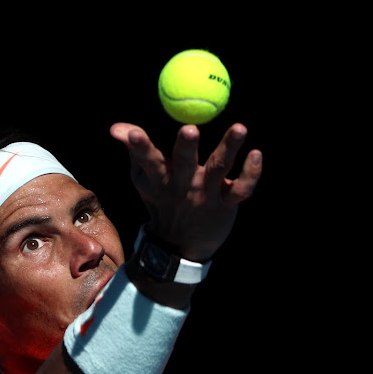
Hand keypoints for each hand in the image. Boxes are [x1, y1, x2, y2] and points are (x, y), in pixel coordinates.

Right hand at [110, 122, 261, 261]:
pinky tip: (256, 154)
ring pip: (220, 168)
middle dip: (186, 147)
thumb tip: (116, 128)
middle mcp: (184, 186)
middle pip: (185, 163)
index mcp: (162, 179)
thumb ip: (135, 151)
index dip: (140, 147)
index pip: (149, 160)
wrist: (180, 246)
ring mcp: (207, 195)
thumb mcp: (143, 180)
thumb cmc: (162, 201)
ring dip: (229, 147)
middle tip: (189, 129)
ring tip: (240, 128)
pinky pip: (242, 188)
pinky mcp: (228, 203)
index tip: (133, 134)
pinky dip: (251, 173)